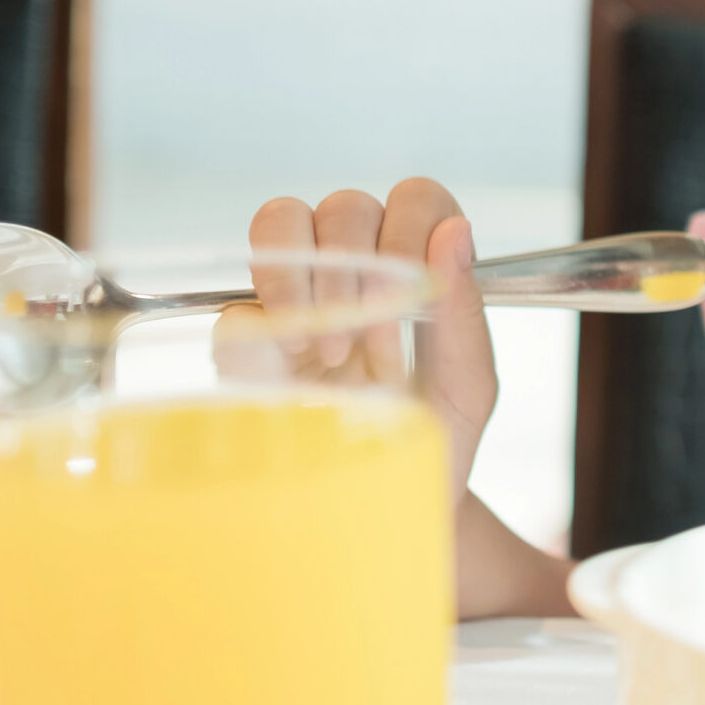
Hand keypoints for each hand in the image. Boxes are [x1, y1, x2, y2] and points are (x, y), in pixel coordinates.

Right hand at [247, 180, 497, 500]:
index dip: (413, 234)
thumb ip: (463, 311)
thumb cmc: (434, 438)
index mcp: (419, 265)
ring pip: (281, 221)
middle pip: (345, 206)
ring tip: (332, 348)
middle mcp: (357, 265)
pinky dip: (268, 326)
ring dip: (307, 276)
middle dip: (360, 268)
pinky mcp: (248, 336)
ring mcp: (297, 294)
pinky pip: (238, 301)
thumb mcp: (466, 385)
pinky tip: (297, 370)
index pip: (415, 198)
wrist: (384, 505)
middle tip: (374, 340)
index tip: (417, 299)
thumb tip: (455, 234)